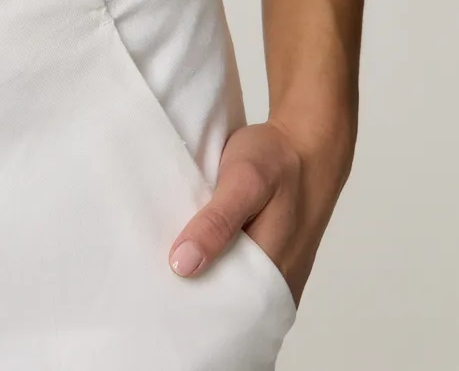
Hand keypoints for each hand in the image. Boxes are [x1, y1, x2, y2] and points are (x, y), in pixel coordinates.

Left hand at [167, 112, 354, 306]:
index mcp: (272, 276)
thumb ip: (217, 222)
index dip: (188, 309)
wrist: (306, 142)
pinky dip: (213, 265)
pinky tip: (188, 252)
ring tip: (161, 269)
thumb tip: (183, 266)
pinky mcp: (269, 258)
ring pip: (231, 290)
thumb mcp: (244, 181)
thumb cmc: (277, 160)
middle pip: (226, 307)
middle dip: (191, 298)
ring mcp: (275, 273)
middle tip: (151, 283)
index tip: (154, 298)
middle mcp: (277, 284)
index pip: (225, 315)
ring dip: (201, 280)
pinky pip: (238, 274)